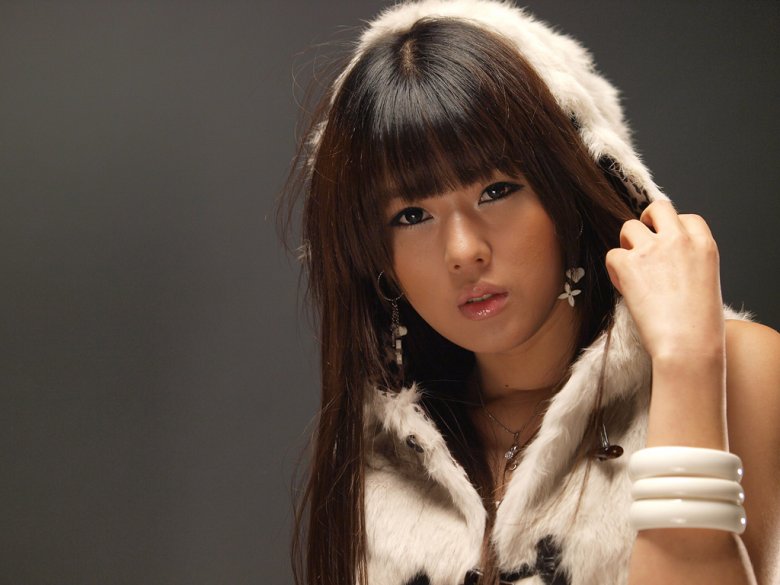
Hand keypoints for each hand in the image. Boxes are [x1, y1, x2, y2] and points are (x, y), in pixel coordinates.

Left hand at [605, 200, 724, 362]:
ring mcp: (653, 249)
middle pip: (657, 208)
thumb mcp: (707, 283)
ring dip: (626, 245)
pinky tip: (624, 286)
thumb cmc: (699, 326)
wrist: (687, 345)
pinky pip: (612, 254)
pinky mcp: (629, 263)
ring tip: (631, 269)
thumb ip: (689, 263)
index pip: (686, 218)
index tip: (666, 246)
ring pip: (628, 227)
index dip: (673, 230)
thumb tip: (667, 262)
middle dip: (646, 221)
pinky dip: (614, 269)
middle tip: (641, 243)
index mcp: (704, 244)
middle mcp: (679, 239)